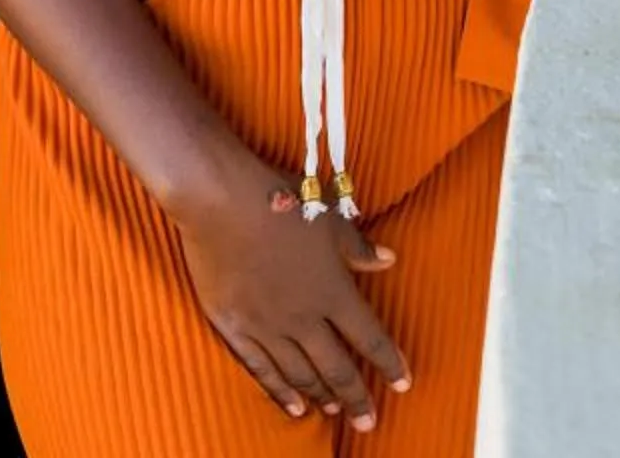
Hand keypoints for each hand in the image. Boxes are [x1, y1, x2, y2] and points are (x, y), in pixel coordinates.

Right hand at [170, 159, 409, 428]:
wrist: (216, 197)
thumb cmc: (277, 200)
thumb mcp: (328, 218)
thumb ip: (358, 248)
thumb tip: (388, 260)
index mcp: (333, 292)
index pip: (370, 339)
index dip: (390, 364)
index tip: (403, 383)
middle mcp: (304, 318)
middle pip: (338, 369)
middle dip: (357, 398)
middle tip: (368, 420)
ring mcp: (266, 325)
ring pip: (300, 373)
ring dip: (320, 395)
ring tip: (333, 409)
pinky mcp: (232, 325)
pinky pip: (260, 368)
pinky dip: (278, 391)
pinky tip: (292, 407)